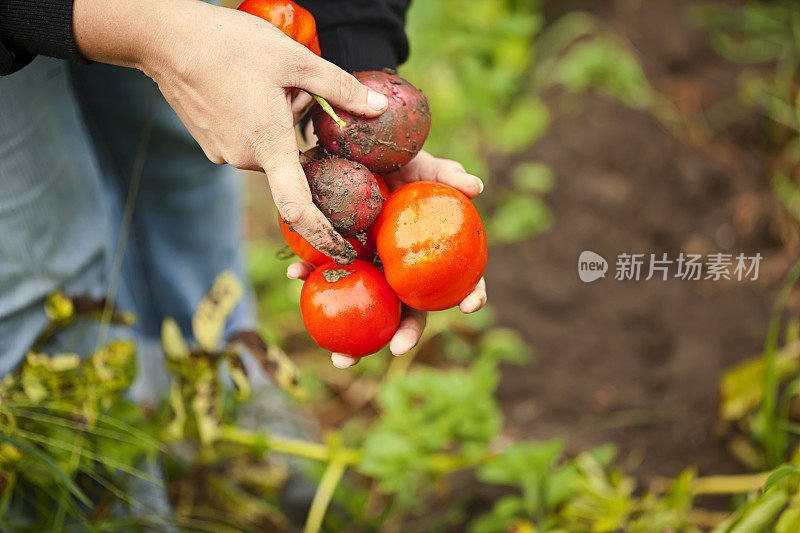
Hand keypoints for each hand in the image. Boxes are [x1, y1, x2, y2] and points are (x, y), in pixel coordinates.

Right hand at [73, 0, 387, 264]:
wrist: (165, 38)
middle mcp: (245, 160)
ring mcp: (224, 155)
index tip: (345, 252)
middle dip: (304, 138)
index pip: (298, 208)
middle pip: (293, 164)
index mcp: (268, 145)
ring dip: (281, 127)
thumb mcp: (295, 58)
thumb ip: (341, 88)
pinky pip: (250, 144)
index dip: (324, 235)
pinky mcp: (212, 146)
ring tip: (267, 84)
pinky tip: (248, 89)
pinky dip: (259, 125)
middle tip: (295, 92)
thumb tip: (379, 109)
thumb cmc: (230, 44)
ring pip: (271, 151)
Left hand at [286, 150, 487, 367]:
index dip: (470, 295)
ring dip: (351, 338)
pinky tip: (295, 274)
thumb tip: (477, 186)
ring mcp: (370, 269)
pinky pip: (325, 272)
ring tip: (339, 356)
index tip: (468, 307)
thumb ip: (450, 175)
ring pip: (364, 307)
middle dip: (403, 337)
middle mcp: (402, 272)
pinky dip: (309, 274)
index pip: (458, 281)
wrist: (361, 152)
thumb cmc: (404, 164)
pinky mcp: (339, 258)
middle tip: (393, 349)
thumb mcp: (426, 167)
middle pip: (408, 311)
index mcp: (431, 259)